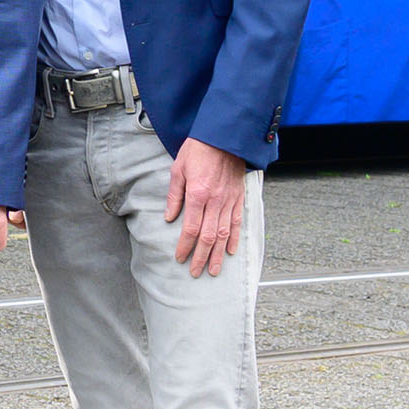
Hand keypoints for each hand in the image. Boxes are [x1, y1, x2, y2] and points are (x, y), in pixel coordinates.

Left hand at [167, 137, 251, 275]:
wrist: (224, 136)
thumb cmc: (198, 149)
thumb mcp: (178, 169)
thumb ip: (174, 195)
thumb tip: (169, 218)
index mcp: (197, 194)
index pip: (191, 229)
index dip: (185, 246)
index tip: (180, 258)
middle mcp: (215, 201)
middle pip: (209, 237)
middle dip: (201, 257)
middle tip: (195, 272)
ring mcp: (229, 200)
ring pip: (224, 234)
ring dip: (219, 255)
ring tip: (214, 270)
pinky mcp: (239, 198)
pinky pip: (237, 222)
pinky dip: (234, 239)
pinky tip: (231, 251)